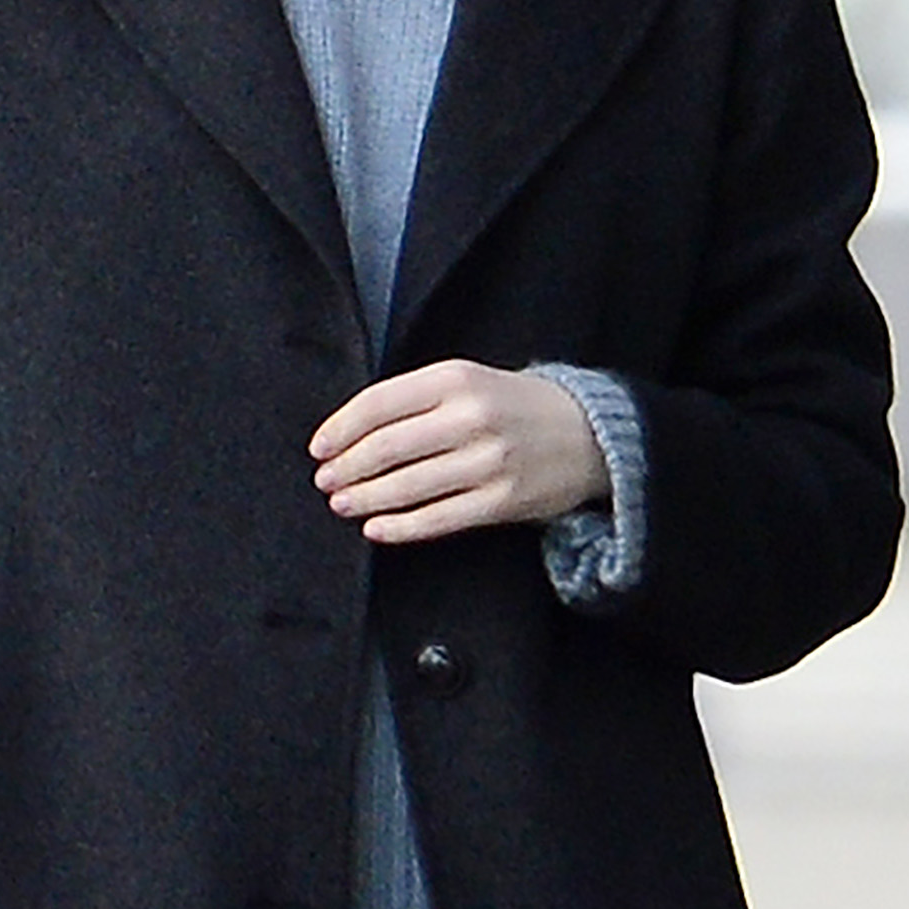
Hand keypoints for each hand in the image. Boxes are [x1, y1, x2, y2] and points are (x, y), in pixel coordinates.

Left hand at [310, 362, 603, 545]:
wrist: (589, 434)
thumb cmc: (515, 407)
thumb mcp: (469, 380)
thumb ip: (416, 399)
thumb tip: (351, 434)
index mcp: (456, 378)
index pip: (379, 404)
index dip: (340, 429)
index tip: (318, 448)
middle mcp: (471, 417)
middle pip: (387, 447)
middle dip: (346, 468)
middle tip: (325, 481)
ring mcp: (489, 461)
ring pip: (408, 486)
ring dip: (365, 498)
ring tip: (342, 504)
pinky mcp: (502, 501)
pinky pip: (438, 519)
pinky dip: (401, 527)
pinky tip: (376, 529)